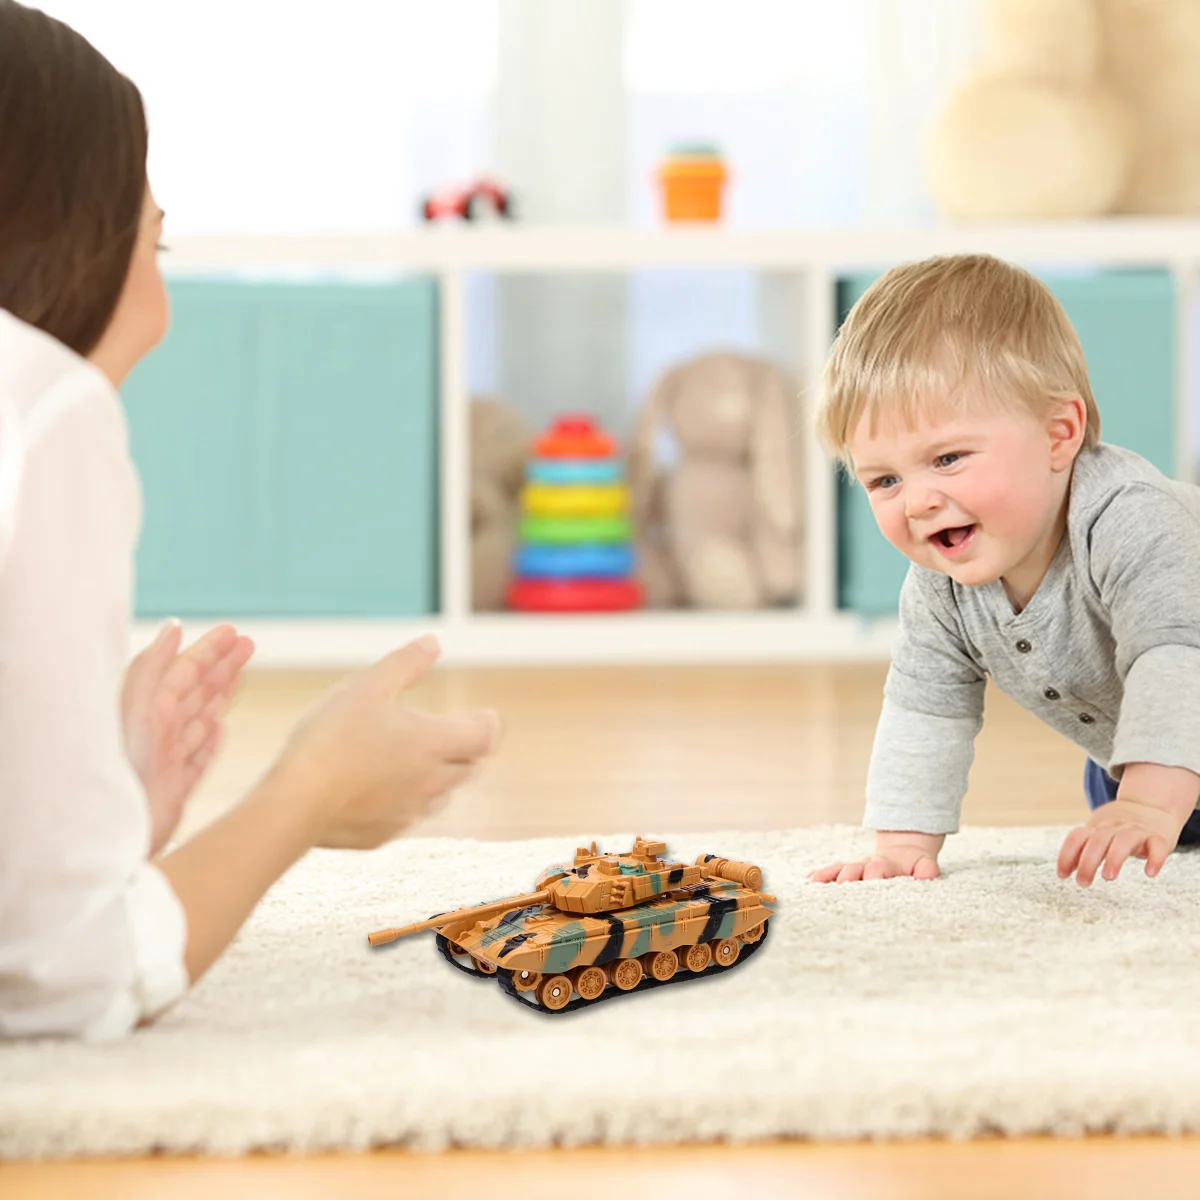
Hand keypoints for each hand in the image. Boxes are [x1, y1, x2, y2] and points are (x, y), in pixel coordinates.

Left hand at [122, 620, 254, 855]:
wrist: (111, 837)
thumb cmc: (117, 772)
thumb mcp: (135, 709)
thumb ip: (152, 667)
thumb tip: (173, 627)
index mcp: (146, 711)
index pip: (183, 671)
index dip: (209, 650)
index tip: (233, 632)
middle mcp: (156, 733)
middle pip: (195, 691)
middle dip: (222, 666)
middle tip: (249, 644)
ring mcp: (166, 762)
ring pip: (200, 719)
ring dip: (221, 694)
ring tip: (241, 675)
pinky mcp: (174, 791)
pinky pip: (198, 759)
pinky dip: (212, 741)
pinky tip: (220, 728)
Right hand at [274, 635, 501, 848]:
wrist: (295, 803)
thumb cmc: (332, 737)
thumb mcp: (368, 686)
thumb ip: (406, 664)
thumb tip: (433, 643)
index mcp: (434, 743)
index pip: (485, 737)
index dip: (489, 725)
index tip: (484, 716)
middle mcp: (432, 782)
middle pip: (469, 768)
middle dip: (468, 751)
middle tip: (457, 737)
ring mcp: (409, 813)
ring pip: (441, 796)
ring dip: (439, 778)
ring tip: (418, 762)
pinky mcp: (384, 835)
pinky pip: (407, 818)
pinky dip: (405, 801)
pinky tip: (382, 790)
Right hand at [808, 830, 943, 882]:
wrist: (903, 850)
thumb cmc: (914, 864)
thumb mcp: (924, 864)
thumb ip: (926, 869)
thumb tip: (928, 874)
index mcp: (887, 865)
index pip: (879, 869)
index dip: (874, 873)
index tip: (869, 877)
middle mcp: (868, 865)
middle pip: (855, 869)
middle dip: (847, 876)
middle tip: (840, 884)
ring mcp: (857, 867)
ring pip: (840, 870)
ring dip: (829, 876)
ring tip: (815, 882)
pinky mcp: (849, 871)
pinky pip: (833, 871)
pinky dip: (822, 874)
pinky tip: (809, 878)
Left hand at [1057, 798, 1184, 885]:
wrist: (1152, 804)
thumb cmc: (1120, 826)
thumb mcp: (1100, 833)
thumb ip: (1084, 849)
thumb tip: (1064, 870)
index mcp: (1098, 827)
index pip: (1077, 837)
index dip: (1066, 855)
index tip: (1062, 875)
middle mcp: (1115, 827)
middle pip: (1098, 840)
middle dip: (1087, 862)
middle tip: (1082, 882)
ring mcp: (1137, 830)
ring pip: (1124, 840)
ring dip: (1114, 859)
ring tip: (1108, 877)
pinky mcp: (1159, 837)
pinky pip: (1157, 846)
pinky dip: (1155, 859)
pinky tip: (1150, 873)